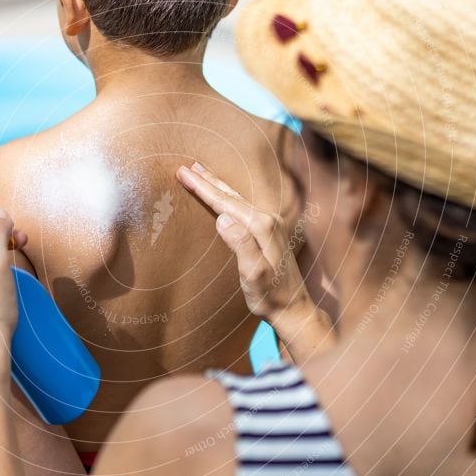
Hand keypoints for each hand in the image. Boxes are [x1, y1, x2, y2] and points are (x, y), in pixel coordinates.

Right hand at [177, 162, 311, 323]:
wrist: (293, 309)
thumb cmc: (270, 296)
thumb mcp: (254, 275)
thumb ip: (241, 245)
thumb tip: (222, 219)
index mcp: (261, 227)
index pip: (224, 202)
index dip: (202, 187)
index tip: (182, 172)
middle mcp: (268, 220)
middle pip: (230, 195)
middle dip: (207, 180)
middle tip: (186, 166)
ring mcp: (271, 225)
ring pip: (237, 199)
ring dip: (217, 185)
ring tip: (201, 172)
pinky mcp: (269, 232)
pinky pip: (243, 207)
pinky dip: (228, 197)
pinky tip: (224, 197)